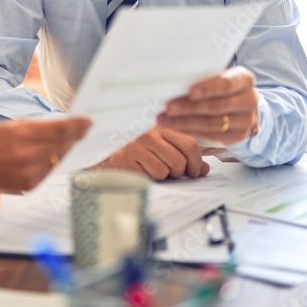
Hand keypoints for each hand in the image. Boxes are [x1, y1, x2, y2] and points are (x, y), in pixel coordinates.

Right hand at [0, 117, 91, 196]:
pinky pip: (50, 170)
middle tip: (84, 129)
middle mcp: (28, 154)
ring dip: (65, 149)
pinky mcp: (31, 184)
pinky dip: (53, 162)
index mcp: (23, 135)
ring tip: (67, 141)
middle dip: (75, 136)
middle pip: (63, 144)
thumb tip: (65, 126)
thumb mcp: (14, 125)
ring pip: (59, 158)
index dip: (77, 126)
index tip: (89, 122)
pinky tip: (50, 155)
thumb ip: (39, 126)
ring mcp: (30, 172)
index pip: (59, 129)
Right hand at [93, 126, 208, 179]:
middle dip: (180, 173)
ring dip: (164, 177)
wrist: (101, 154)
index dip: (197, 162)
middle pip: (180, 160)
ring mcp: (135, 147)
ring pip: (166, 170)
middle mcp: (147, 134)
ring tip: (153, 171)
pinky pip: (151, 177)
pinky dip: (150, 179)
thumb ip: (182, 154)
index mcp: (159, 127)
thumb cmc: (134, 152)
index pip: (189, 144)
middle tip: (174, 174)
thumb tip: (205, 169)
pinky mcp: (125, 161)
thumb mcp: (160, 147)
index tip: (195, 172)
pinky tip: (141, 172)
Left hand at [158, 66, 259, 143]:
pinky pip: (212, 136)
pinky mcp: (238, 136)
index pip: (227, 84)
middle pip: (217, 106)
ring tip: (165, 119)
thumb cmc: (222, 87)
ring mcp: (246, 120)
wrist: (241, 106)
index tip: (190, 92)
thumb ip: (202, 77)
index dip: (208, 89)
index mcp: (244, 80)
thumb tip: (173, 80)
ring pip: (213, 123)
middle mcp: (249, 100)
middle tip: (169, 107)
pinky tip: (176, 127)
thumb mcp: (218, 77)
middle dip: (190, 108)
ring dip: (186, 122)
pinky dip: (191, 131)